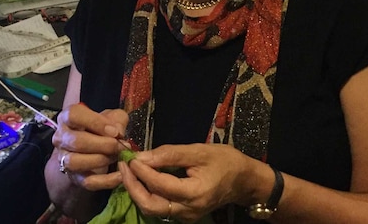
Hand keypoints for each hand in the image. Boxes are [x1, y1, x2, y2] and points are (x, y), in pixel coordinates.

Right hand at [51, 104, 128, 190]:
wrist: (93, 150)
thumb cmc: (101, 129)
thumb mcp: (112, 118)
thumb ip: (117, 120)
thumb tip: (118, 132)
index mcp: (67, 117)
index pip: (74, 115)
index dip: (95, 123)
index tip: (115, 131)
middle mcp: (61, 138)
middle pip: (76, 141)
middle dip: (103, 145)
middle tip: (120, 146)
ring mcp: (64, 159)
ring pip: (75, 162)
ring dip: (101, 160)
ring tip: (117, 157)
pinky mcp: (74, 177)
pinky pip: (87, 181)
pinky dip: (105, 181)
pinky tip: (120, 175)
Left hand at [120, 143, 254, 221]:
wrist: (244, 180)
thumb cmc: (225, 161)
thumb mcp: (198, 151)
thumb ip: (169, 154)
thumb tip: (142, 157)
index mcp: (195, 193)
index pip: (159, 185)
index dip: (141, 171)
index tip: (129, 157)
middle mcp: (188, 210)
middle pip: (150, 205)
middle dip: (132, 186)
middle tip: (123, 165)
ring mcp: (186, 216)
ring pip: (152, 209)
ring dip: (137, 190)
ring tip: (128, 170)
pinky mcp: (183, 215)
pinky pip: (159, 208)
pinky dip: (146, 194)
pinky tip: (141, 178)